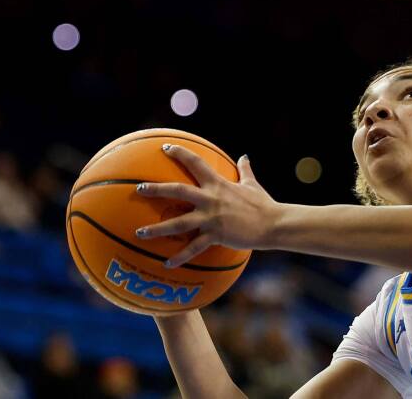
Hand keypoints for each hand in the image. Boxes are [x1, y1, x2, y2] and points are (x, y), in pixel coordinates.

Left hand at [135, 145, 280, 267]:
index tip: (164, 148)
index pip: (196, 163)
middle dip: (156, 189)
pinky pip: (193, 248)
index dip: (179, 153)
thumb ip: (245, 170)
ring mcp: (211, 217)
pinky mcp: (215, 235)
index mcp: (218, 183)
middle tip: (138, 189)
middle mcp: (211, 198)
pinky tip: (167, 263)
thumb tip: (245, 156)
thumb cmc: (263, 204)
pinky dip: (180, 257)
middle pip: (177, 190)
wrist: (273, 223)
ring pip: (178, 222)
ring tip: (140, 233)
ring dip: (157, 229)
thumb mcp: (252, 184)